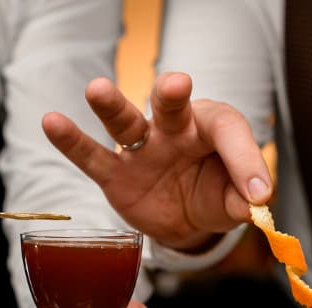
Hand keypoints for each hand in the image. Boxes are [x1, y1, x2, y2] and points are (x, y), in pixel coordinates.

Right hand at [42, 71, 272, 251]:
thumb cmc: (213, 195)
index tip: (258, 193)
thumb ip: (243, 199)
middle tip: (177, 84)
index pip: (228, 130)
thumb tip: (256, 204)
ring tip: (96, 90)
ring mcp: (142, 149)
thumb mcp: (234, 201)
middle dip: (172, 93)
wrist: (185, 219)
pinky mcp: (116, 174)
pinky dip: (72, 142)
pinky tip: (52, 122)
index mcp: (210, 130)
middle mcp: (174, 129)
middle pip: (171, 104)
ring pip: (125, 122)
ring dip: (111, 106)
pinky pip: (92, 157)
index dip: (245, 159)